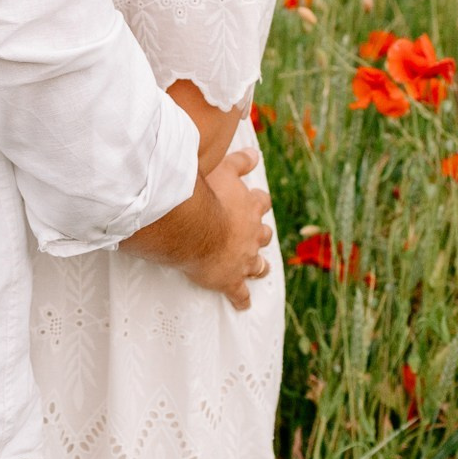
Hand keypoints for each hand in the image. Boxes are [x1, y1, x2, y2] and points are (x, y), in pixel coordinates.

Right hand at [179, 148, 272, 309]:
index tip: (256, 202)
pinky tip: (243, 305)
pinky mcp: (230, 280)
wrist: (195, 228)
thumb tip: (256, 153)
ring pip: (258, 265)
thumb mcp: (222, 169)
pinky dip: (242, 299)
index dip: (258, 203)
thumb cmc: (205, 196)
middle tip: (257, 237)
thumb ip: (239, 161)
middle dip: (261, 236)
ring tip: (260, 270)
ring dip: (258, 267)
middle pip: (263, 235)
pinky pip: (239, 294)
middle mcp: (251, 234)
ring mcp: (243, 259)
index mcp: (249, 207)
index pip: (260, 203)